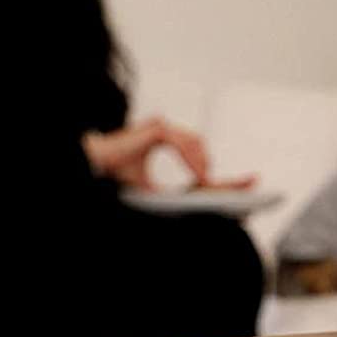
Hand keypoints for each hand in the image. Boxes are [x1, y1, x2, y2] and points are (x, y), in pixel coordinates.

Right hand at [83, 117, 257, 191]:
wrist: (96, 162)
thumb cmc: (116, 170)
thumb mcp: (147, 186)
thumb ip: (164, 192)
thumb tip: (183, 209)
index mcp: (161, 137)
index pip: (192, 147)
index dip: (208, 160)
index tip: (240, 176)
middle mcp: (163, 129)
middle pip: (196, 143)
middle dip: (209, 162)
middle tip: (227, 181)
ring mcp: (160, 127)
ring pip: (193, 143)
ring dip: (202, 164)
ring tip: (208, 182)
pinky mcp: (157, 131)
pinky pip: (181, 145)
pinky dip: (191, 160)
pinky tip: (200, 175)